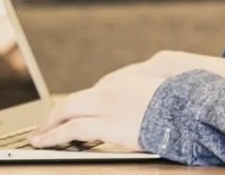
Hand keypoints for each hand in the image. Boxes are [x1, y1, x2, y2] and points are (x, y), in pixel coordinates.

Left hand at [30, 52, 224, 151]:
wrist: (186, 106)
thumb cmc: (177, 102)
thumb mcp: (159, 91)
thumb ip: (142, 95)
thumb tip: (138, 107)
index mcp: (122, 83)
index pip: (90, 94)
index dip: (75, 106)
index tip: (67, 113)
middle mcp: (110, 91)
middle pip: (73, 100)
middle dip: (55, 114)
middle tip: (43, 125)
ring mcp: (108, 107)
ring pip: (67, 112)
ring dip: (49, 125)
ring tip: (38, 137)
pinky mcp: (108, 125)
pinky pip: (74, 129)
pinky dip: (56, 135)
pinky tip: (47, 142)